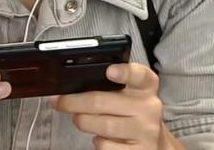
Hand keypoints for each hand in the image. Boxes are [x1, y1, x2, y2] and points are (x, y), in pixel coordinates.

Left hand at [49, 61, 168, 148]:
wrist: (152, 143)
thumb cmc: (133, 113)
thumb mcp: (130, 94)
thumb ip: (110, 85)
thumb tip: (73, 88)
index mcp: (146, 87)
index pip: (139, 75)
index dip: (124, 72)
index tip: (110, 71)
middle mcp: (149, 108)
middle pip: (103, 101)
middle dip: (75, 102)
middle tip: (61, 102)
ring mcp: (145, 131)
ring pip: (103, 125)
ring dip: (82, 121)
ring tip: (79, 119)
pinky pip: (106, 146)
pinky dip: (97, 142)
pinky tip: (100, 137)